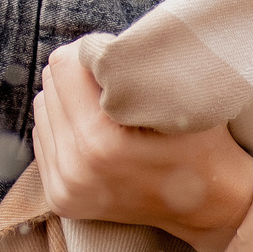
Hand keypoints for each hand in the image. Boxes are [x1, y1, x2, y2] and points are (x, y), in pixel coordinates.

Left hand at [32, 42, 252, 251]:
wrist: (210, 206)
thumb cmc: (200, 143)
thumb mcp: (177, 96)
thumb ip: (131, 67)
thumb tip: (91, 45)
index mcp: (100, 141)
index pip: (63, 65)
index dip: (90, 53)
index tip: (116, 59)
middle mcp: (75, 168)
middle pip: (49, 85)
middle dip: (79, 76)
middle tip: (114, 84)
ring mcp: (65, 188)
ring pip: (42, 110)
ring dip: (69, 101)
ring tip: (106, 110)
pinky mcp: (61, 198)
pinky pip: (43, 138)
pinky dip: (65, 127)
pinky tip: (96, 133)